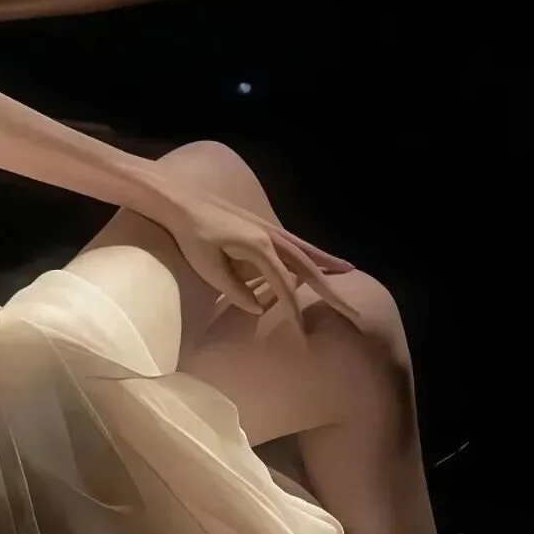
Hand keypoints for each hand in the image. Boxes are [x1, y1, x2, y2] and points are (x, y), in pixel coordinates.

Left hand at [152, 181, 357, 333]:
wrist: (180, 200)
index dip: (294, 311)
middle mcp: (271, 237)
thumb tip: (261, 307)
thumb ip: (236, 290)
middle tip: (352, 309)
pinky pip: (294, 241)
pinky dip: (311, 250)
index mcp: (259, 248)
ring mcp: (268, 228)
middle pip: (307, 267)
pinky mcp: (262, 225)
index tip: (304, 332)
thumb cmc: (190, 236)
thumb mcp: (209, 268)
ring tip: (349, 272)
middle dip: (330, 289)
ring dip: (327, 263)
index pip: (284, 286)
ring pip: (306, 250)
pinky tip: (318, 256)